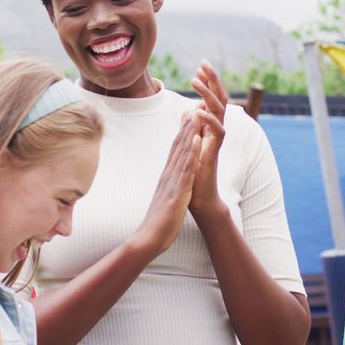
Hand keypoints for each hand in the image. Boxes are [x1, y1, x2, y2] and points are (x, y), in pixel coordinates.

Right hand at [132, 111, 201, 254]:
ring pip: (182, 152)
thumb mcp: (165, 199)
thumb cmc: (157, 222)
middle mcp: (168, 175)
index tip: (188, 117)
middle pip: (177, 146)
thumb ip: (167, 188)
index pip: (174, 150)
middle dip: (186, 126)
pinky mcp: (177, 190)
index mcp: (166, 177)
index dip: (182, 133)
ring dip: (189, 132)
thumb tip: (170, 182)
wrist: (148, 238)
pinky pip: (186, 169)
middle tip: (193, 105)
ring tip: (196, 113)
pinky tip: (196, 140)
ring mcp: (172, 181)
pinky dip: (191, 152)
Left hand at [189, 59, 227, 215]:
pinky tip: (198, 110)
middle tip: (204, 63)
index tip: (200, 65)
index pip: (211, 98)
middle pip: (219, 99)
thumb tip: (189, 109)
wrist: (199, 196)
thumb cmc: (194, 171)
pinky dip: (208, 120)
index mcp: (209, 125)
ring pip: (219, 112)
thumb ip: (191, 126)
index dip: (208, 81)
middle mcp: (216, 130)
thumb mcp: (190, 143)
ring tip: (194, 81)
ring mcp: (217, 140)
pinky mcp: (215, 151)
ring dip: (207, 95)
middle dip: (212, 80)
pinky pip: (217, 132)